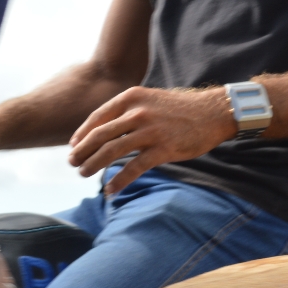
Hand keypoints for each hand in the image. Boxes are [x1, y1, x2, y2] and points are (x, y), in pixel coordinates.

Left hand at [68, 86, 236, 194]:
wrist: (214, 112)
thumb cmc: (181, 109)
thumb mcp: (150, 100)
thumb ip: (128, 111)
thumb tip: (105, 130)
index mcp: (131, 98)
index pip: (97, 118)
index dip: (81, 135)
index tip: (74, 147)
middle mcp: (137, 113)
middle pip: (99, 136)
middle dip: (82, 152)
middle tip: (73, 163)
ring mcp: (150, 131)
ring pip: (112, 151)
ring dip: (93, 165)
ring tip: (84, 174)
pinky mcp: (164, 149)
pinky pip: (134, 168)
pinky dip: (118, 181)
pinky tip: (110, 190)